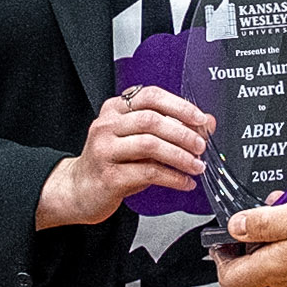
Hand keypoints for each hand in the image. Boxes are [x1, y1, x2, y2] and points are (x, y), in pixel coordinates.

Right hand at [35, 87, 211, 229]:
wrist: (79, 190)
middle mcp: (107, 125)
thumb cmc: (111, 163)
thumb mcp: (139, 140)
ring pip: (150, 145)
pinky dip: (172, 177)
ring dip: (180, 155)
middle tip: (201, 146)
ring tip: (196, 165)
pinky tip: (184, 182)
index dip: (179, 106)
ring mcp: (105, 150)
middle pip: (152, 120)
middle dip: (183, 132)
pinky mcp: (109, 176)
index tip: (200, 119)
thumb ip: (170, 129)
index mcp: (115, 109)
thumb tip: (207, 122)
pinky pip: (148, 172)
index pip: (150, 96)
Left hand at [212, 188, 286, 286]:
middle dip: (257, 238)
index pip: (232, 280)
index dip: (220, 259)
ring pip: (282, 264)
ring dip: (283, 239)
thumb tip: (236, 227)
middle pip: (257, 268)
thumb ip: (266, 223)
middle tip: (271, 210)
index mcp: (281, 267)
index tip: (222, 240)